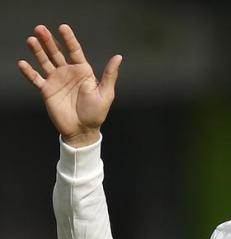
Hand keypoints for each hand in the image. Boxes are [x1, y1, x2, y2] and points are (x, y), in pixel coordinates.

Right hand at [17, 24, 122, 146]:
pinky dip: (29, 72)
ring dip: (38, 51)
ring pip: (45, 62)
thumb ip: (110, 75)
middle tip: (40, 29)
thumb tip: (118, 57)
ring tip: (31, 40)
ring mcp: (57, 81)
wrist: (83, 130)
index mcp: (83, 71)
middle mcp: (68, 73)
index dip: (69, 39)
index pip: (75, 51)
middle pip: (56, 53)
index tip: (63, 28)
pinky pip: (36, 79)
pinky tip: (23, 63)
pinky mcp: (47, 91)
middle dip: (49, 41)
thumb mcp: (106, 93)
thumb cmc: (96, 113)